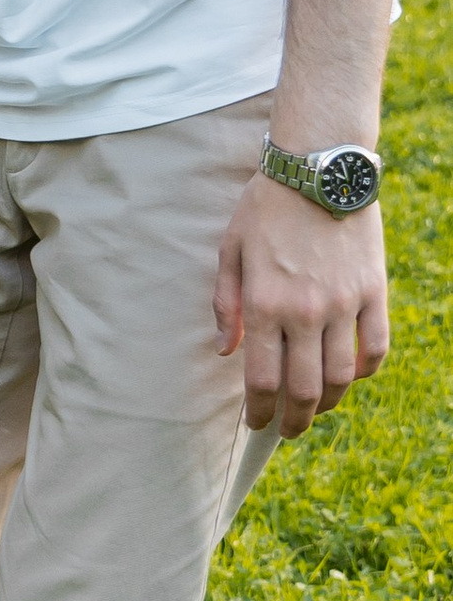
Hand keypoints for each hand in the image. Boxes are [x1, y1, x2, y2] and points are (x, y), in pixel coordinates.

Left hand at [214, 172, 387, 436]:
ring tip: (317, 410)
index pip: (261, 379)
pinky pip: (375, 347)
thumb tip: (224, 351)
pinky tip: (352, 377)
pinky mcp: (374, 292)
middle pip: (304, 389)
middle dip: (294, 420)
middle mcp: (304, 312)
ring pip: (342, 377)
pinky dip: (365, 371)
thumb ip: (225, 305)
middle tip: (287, 430)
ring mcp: (343, 304)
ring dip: (329, 403)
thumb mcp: (230, 250)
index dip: (259, 411)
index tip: (256, 423)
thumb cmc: (265, 207)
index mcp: (263, 304)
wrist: (319, 170)